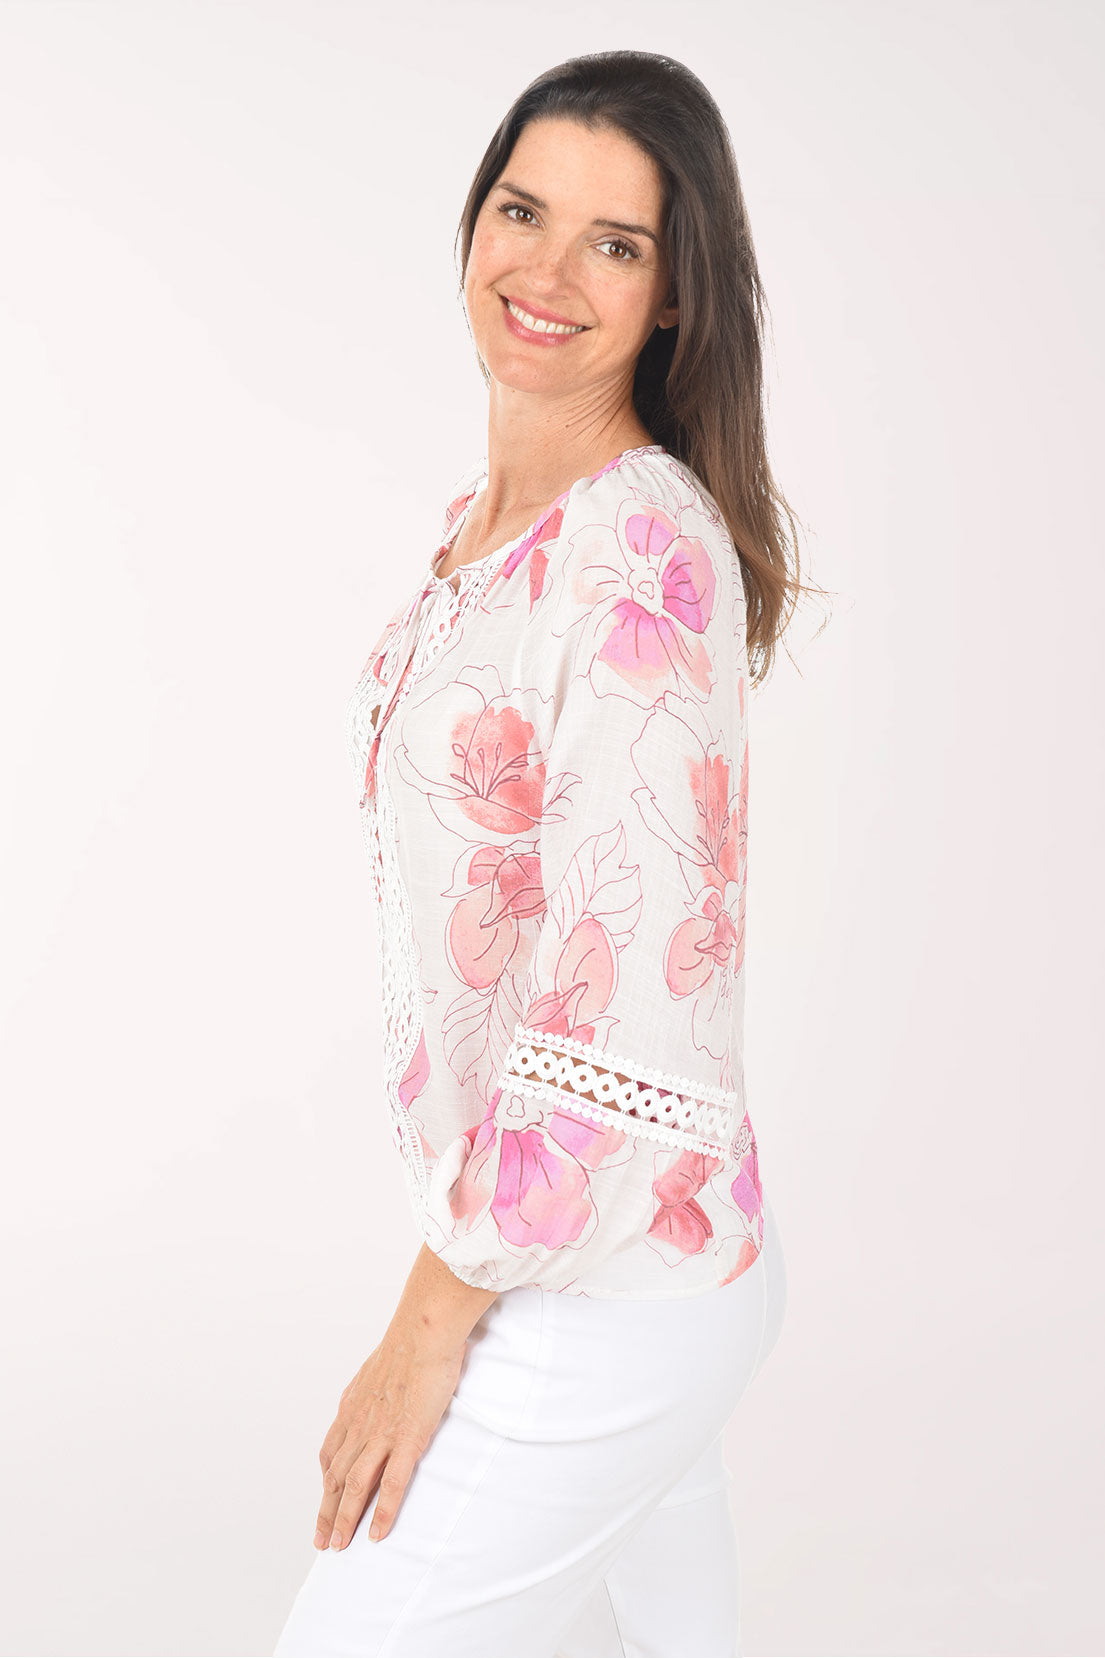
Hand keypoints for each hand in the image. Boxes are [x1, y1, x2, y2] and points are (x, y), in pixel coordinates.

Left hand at [313, 1327, 464, 1548]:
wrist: (423, 1331)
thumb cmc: (409, 1342)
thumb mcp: (378, 1367)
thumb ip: (372, 1388)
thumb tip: (373, 1392)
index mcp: (352, 1407)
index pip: (331, 1453)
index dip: (325, 1482)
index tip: (325, 1500)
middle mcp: (359, 1425)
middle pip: (336, 1477)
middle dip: (327, 1511)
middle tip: (322, 1541)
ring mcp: (381, 1434)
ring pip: (355, 1486)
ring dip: (345, 1519)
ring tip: (340, 1546)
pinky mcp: (407, 1439)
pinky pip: (391, 1484)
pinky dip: (382, 1512)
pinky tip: (378, 1533)